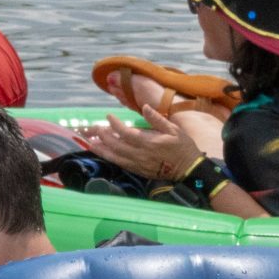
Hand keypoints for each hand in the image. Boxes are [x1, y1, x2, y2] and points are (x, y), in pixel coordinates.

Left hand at [75, 106, 205, 182]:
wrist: (189, 170)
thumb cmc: (183, 147)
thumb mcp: (174, 129)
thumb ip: (157, 119)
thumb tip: (145, 107)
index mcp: (149, 142)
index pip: (126, 132)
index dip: (114, 124)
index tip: (108, 116)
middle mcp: (141, 154)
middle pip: (116, 145)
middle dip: (103, 135)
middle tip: (95, 127)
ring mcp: (139, 164)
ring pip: (115, 156)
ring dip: (102, 149)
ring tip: (90, 142)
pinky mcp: (139, 170)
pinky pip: (121, 164)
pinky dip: (110, 158)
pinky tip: (103, 153)